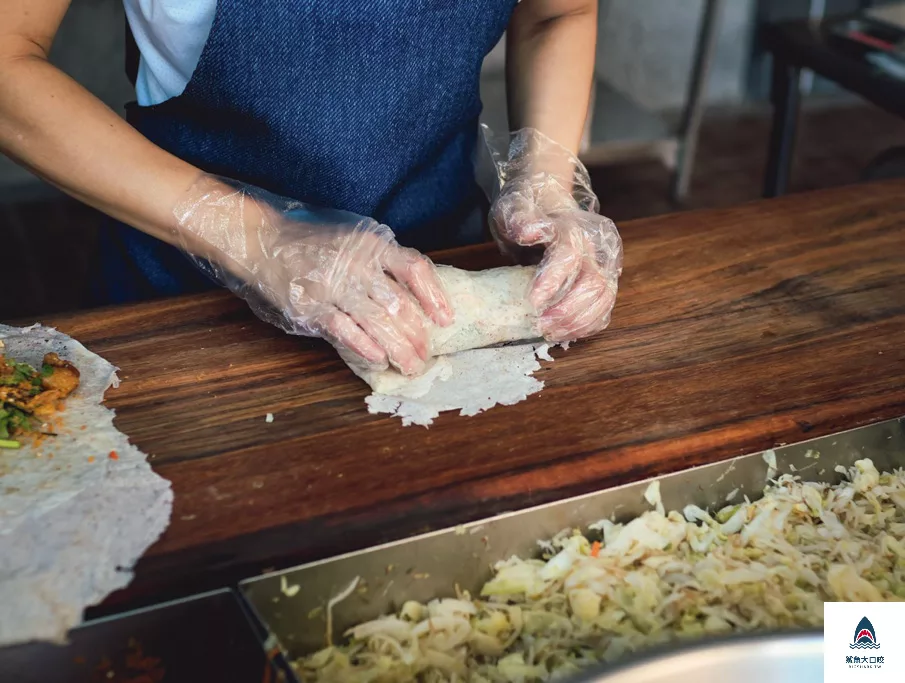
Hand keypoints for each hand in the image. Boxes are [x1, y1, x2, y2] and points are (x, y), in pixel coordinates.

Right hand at [174, 176, 452, 375]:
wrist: (264, 241)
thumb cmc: (316, 243)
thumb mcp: (355, 239)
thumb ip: (382, 263)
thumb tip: (417, 299)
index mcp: (372, 245)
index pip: (414, 268)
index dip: (434, 296)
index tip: (446, 320)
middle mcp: (356, 264)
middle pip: (398, 304)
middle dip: (417, 336)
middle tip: (426, 356)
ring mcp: (332, 285)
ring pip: (376, 321)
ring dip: (398, 348)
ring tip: (411, 366)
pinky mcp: (311, 306)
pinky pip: (344, 329)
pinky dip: (364, 346)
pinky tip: (379, 359)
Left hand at [486, 129, 621, 341]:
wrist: (548, 202)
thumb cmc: (528, 209)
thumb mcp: (514, 207)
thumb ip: (520, 218)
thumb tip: (527, 232)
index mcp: (574, 227)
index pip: (569, 256)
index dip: (553, 281)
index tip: (532, 302)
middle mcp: (598, 246)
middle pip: (594, 283)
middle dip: (567, 310)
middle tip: (540, 324)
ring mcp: (606, 265)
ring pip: (604, 300)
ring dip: (577, 322)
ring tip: (549, 332)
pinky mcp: (606, 281)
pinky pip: (604, 309)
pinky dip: (586, 326)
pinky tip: (564, 333)